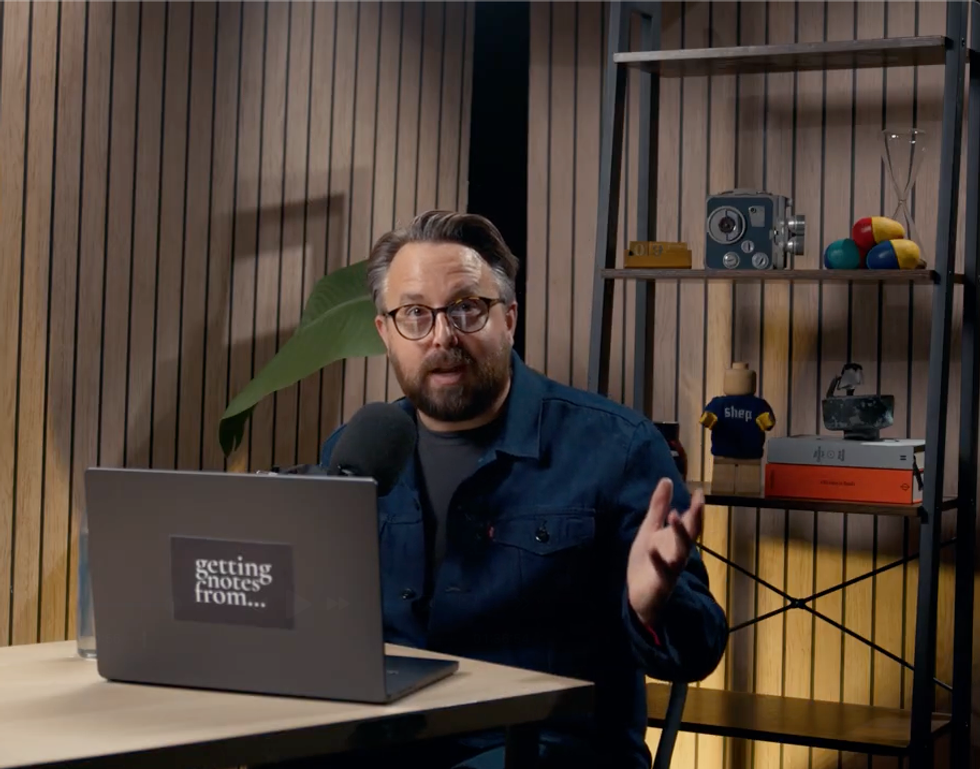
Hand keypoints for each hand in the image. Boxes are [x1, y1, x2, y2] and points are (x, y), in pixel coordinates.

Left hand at [627, 478, 703, 626]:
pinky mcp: (661, 582)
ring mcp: (671, 569)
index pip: (692, 522)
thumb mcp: (650, 529)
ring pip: (681, 551)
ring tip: (674, 514)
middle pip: (691, 534)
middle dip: (696, 518)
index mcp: (677, 540)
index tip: (700, 490)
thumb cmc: (648, 560)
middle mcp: (679, 553)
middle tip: (698, 500)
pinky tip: (653, 548)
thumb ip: (658, 507)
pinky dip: (659, 560)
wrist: (638, 595)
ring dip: (680, 534)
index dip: (697, 507)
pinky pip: (662, 571)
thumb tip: (666, 480)